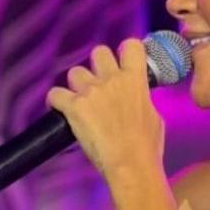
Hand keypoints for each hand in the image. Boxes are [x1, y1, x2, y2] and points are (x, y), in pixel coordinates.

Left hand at [45, 39, 164, 182]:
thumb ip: (142, 100)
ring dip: (76, 85)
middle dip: (96, 66)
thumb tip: (137, 99)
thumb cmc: (146, 146)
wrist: (130, 164)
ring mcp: (91, 92)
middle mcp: (112, 79)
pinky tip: (61, 109)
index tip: (120, 63)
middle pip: (98, 52)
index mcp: (135, 80)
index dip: (123, 52)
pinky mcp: (74, 107)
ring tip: (79, 101)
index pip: (130, 45)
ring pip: (75, 72)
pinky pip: (55, 94)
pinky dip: (56, 101)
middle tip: (97, 84)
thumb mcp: (154, 116)